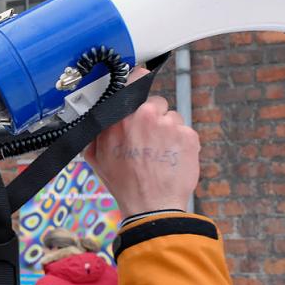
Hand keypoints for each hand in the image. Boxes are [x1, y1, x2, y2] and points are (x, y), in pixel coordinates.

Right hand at [83, 69, 200, 216]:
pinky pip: (186, 132)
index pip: (136, 79)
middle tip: (148, 139)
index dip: (139, 82)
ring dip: (168, 131)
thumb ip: (98, 131)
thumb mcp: (96, 156)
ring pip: (172, 118)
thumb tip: (97, 117)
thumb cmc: (123, 183)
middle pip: (156, 103)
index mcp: (121, 116)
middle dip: (154, 117)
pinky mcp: (189, 136)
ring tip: (160, 154)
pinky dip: (181, 144)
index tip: (140, 86)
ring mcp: (170, 124)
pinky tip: (171, 159)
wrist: (150, 206)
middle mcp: (146, 114)